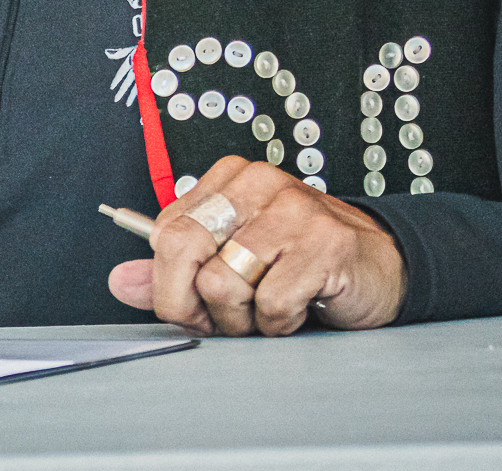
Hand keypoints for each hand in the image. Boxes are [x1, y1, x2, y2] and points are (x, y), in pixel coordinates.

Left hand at [107, 155, 406, 335]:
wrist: (381, 269)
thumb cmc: (300, 263)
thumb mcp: (229, 262)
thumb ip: (171, 270)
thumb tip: (120, 281)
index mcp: (227, 179)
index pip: (164, 231)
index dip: (168, 283)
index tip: (189, 304)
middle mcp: (258, 184)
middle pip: (182, 248)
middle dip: (191, 302)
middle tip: (219, 319)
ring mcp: (294, 210)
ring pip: (223, 281)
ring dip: (241, 317)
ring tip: (266, 310)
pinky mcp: (326, 243)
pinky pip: (271, 301)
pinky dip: (278, 321)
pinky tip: (298, 308)